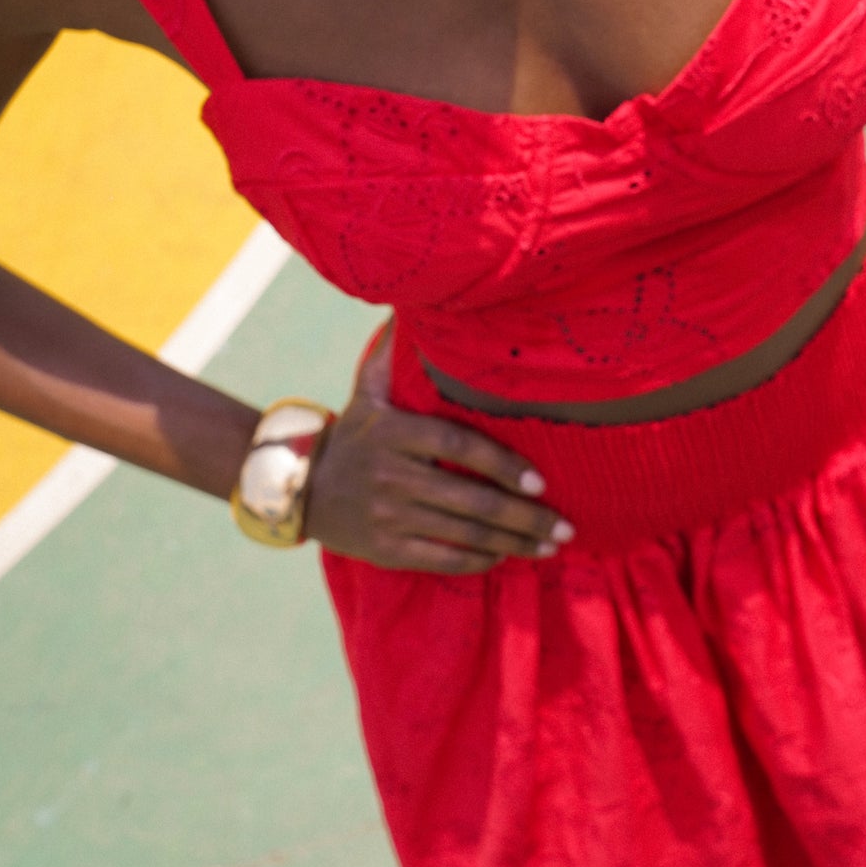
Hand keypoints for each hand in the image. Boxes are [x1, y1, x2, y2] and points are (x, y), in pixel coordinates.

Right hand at [303, 325, 574, 574]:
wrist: (299, 487)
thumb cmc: (354, 435)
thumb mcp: (368, 391)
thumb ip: (392, 355)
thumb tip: (408, 305)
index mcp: (395, 432)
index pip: (458, 446)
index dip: (502, 464)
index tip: (541, 481)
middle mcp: (391, 475)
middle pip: (470, 499)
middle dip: (524, 516)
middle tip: (566, 526)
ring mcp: (388, 516)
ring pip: (463, 533)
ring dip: (514, 542)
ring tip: (552, 545)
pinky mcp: (385, 549)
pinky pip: (441, 559)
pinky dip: (478, 560)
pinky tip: (506, 555)